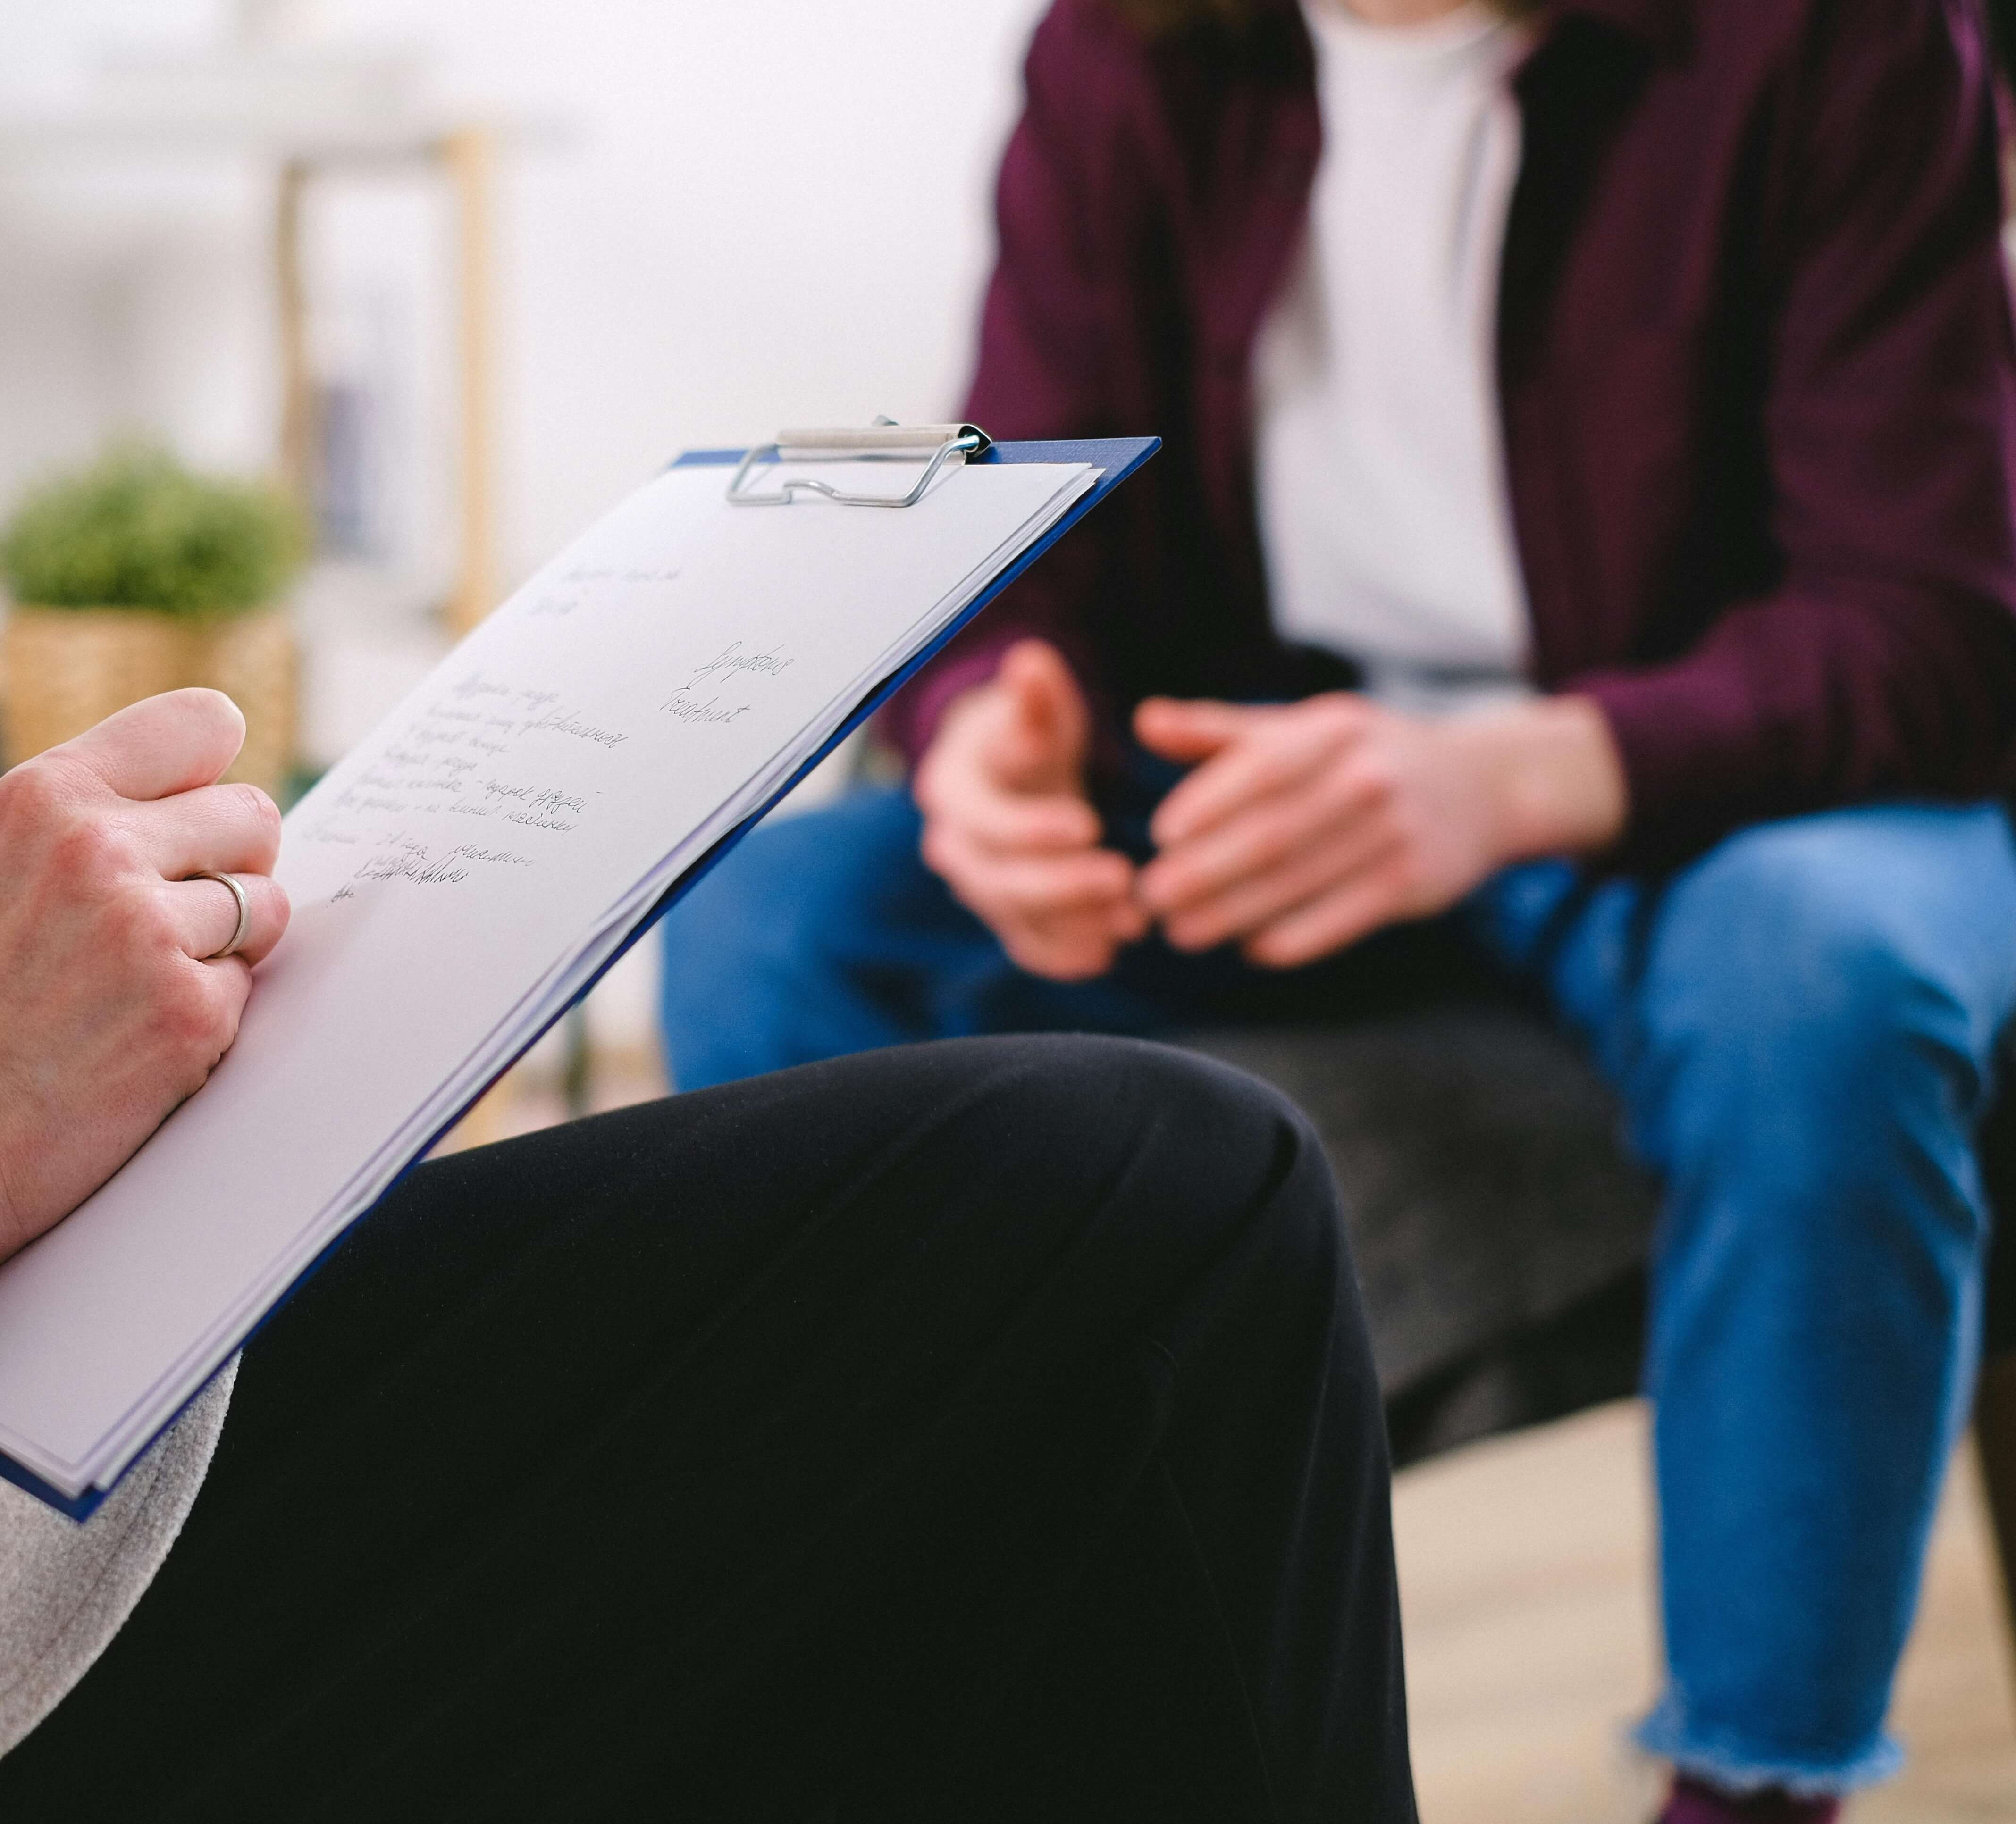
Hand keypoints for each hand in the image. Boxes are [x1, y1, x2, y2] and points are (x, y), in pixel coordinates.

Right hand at [0, 691, 290, 1262]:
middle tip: (159, 916)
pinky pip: (251, 982)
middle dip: (227, 863)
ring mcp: (147, 934)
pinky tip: (140, 1033)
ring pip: (269, 901)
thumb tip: (196, 782)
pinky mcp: (190, 1014)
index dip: (208, 774)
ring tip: (139, 978)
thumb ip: (84, 815)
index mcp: (45, 796)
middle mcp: (98, 852)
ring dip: (226, 940)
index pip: (203, 724)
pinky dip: (211, 1009)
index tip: (194, 807)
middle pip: (256, 815)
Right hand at [913, 639, 1145, 979]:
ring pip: (1017, 919)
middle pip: (998, 881)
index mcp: (952, 790)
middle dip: (1062, 887)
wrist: (1013, 772)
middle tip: (1123, 880)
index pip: (985, 819)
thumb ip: (1035, 696)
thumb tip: (1031, 662)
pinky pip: (1028, 945)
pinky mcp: (1005, 914)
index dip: (1031, 828)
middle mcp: (953, 845)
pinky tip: (1109, 953)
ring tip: (1132, 920)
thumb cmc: (1026, 731)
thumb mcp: (1035, 709)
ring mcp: (978, 885)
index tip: (1087, 825)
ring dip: (1074, 925)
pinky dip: (1066, 955)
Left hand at [1135, 691, 1626, 968]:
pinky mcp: (1412, 883)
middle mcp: (1367, 778)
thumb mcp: (1304, 727)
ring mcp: (1395, 832)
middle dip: (1205, 872)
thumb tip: (1144, 722)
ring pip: (1299, 882)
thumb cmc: (1366, 755)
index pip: (1261, 767)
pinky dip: (1293, 939)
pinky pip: (1341, 919)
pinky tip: (1251, 947)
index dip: (1208, 804)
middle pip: (1273, 833)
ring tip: (1182, 932)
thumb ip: (1221, 731)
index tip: (1162, 836)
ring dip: (1233, 913)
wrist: (1481, 786)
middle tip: (1152, 900)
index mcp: (1333, 730)